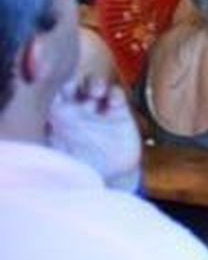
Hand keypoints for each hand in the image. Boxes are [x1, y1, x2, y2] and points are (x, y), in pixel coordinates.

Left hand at [48, 76, 142, 191]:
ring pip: (94, 84)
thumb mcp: (60, 156)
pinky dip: (114, 95)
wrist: (111, 176)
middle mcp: (77, 109)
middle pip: (72, 86)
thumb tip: (36, 130)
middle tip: (71, 89)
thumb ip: (50, 142)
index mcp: (59, 118)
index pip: (52, 96)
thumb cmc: (81, 167)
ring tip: (96, 93)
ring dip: (94, 84)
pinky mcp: (118, 111)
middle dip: (73, 83)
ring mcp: (98, 108)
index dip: (51, 89)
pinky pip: (116, 94)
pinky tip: (112, 103)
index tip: (54, 91)